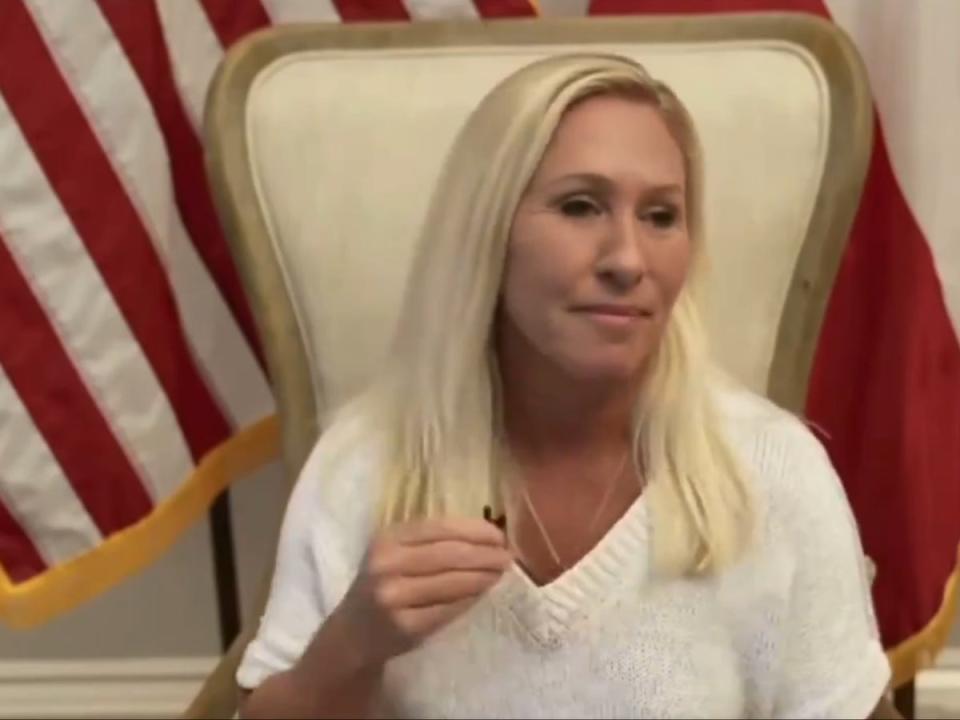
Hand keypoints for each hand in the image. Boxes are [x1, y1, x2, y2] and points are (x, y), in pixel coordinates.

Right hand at [333, 518, 512, 666]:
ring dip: (483, 576)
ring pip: (453, 582)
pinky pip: (449, 609)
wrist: (351, 634)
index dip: (474, 530)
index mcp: (387, 539)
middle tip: (507, 556)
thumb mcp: (394, 554)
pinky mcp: (406, 627)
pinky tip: (482, 593)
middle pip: (450, 554)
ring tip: (500, 572)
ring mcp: (395, 598)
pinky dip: (471, 599)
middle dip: (485, 554)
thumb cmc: (382, 585)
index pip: (439, 528)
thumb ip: (430, 542)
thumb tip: (486, 535)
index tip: (498, 535)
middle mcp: (386, 565)